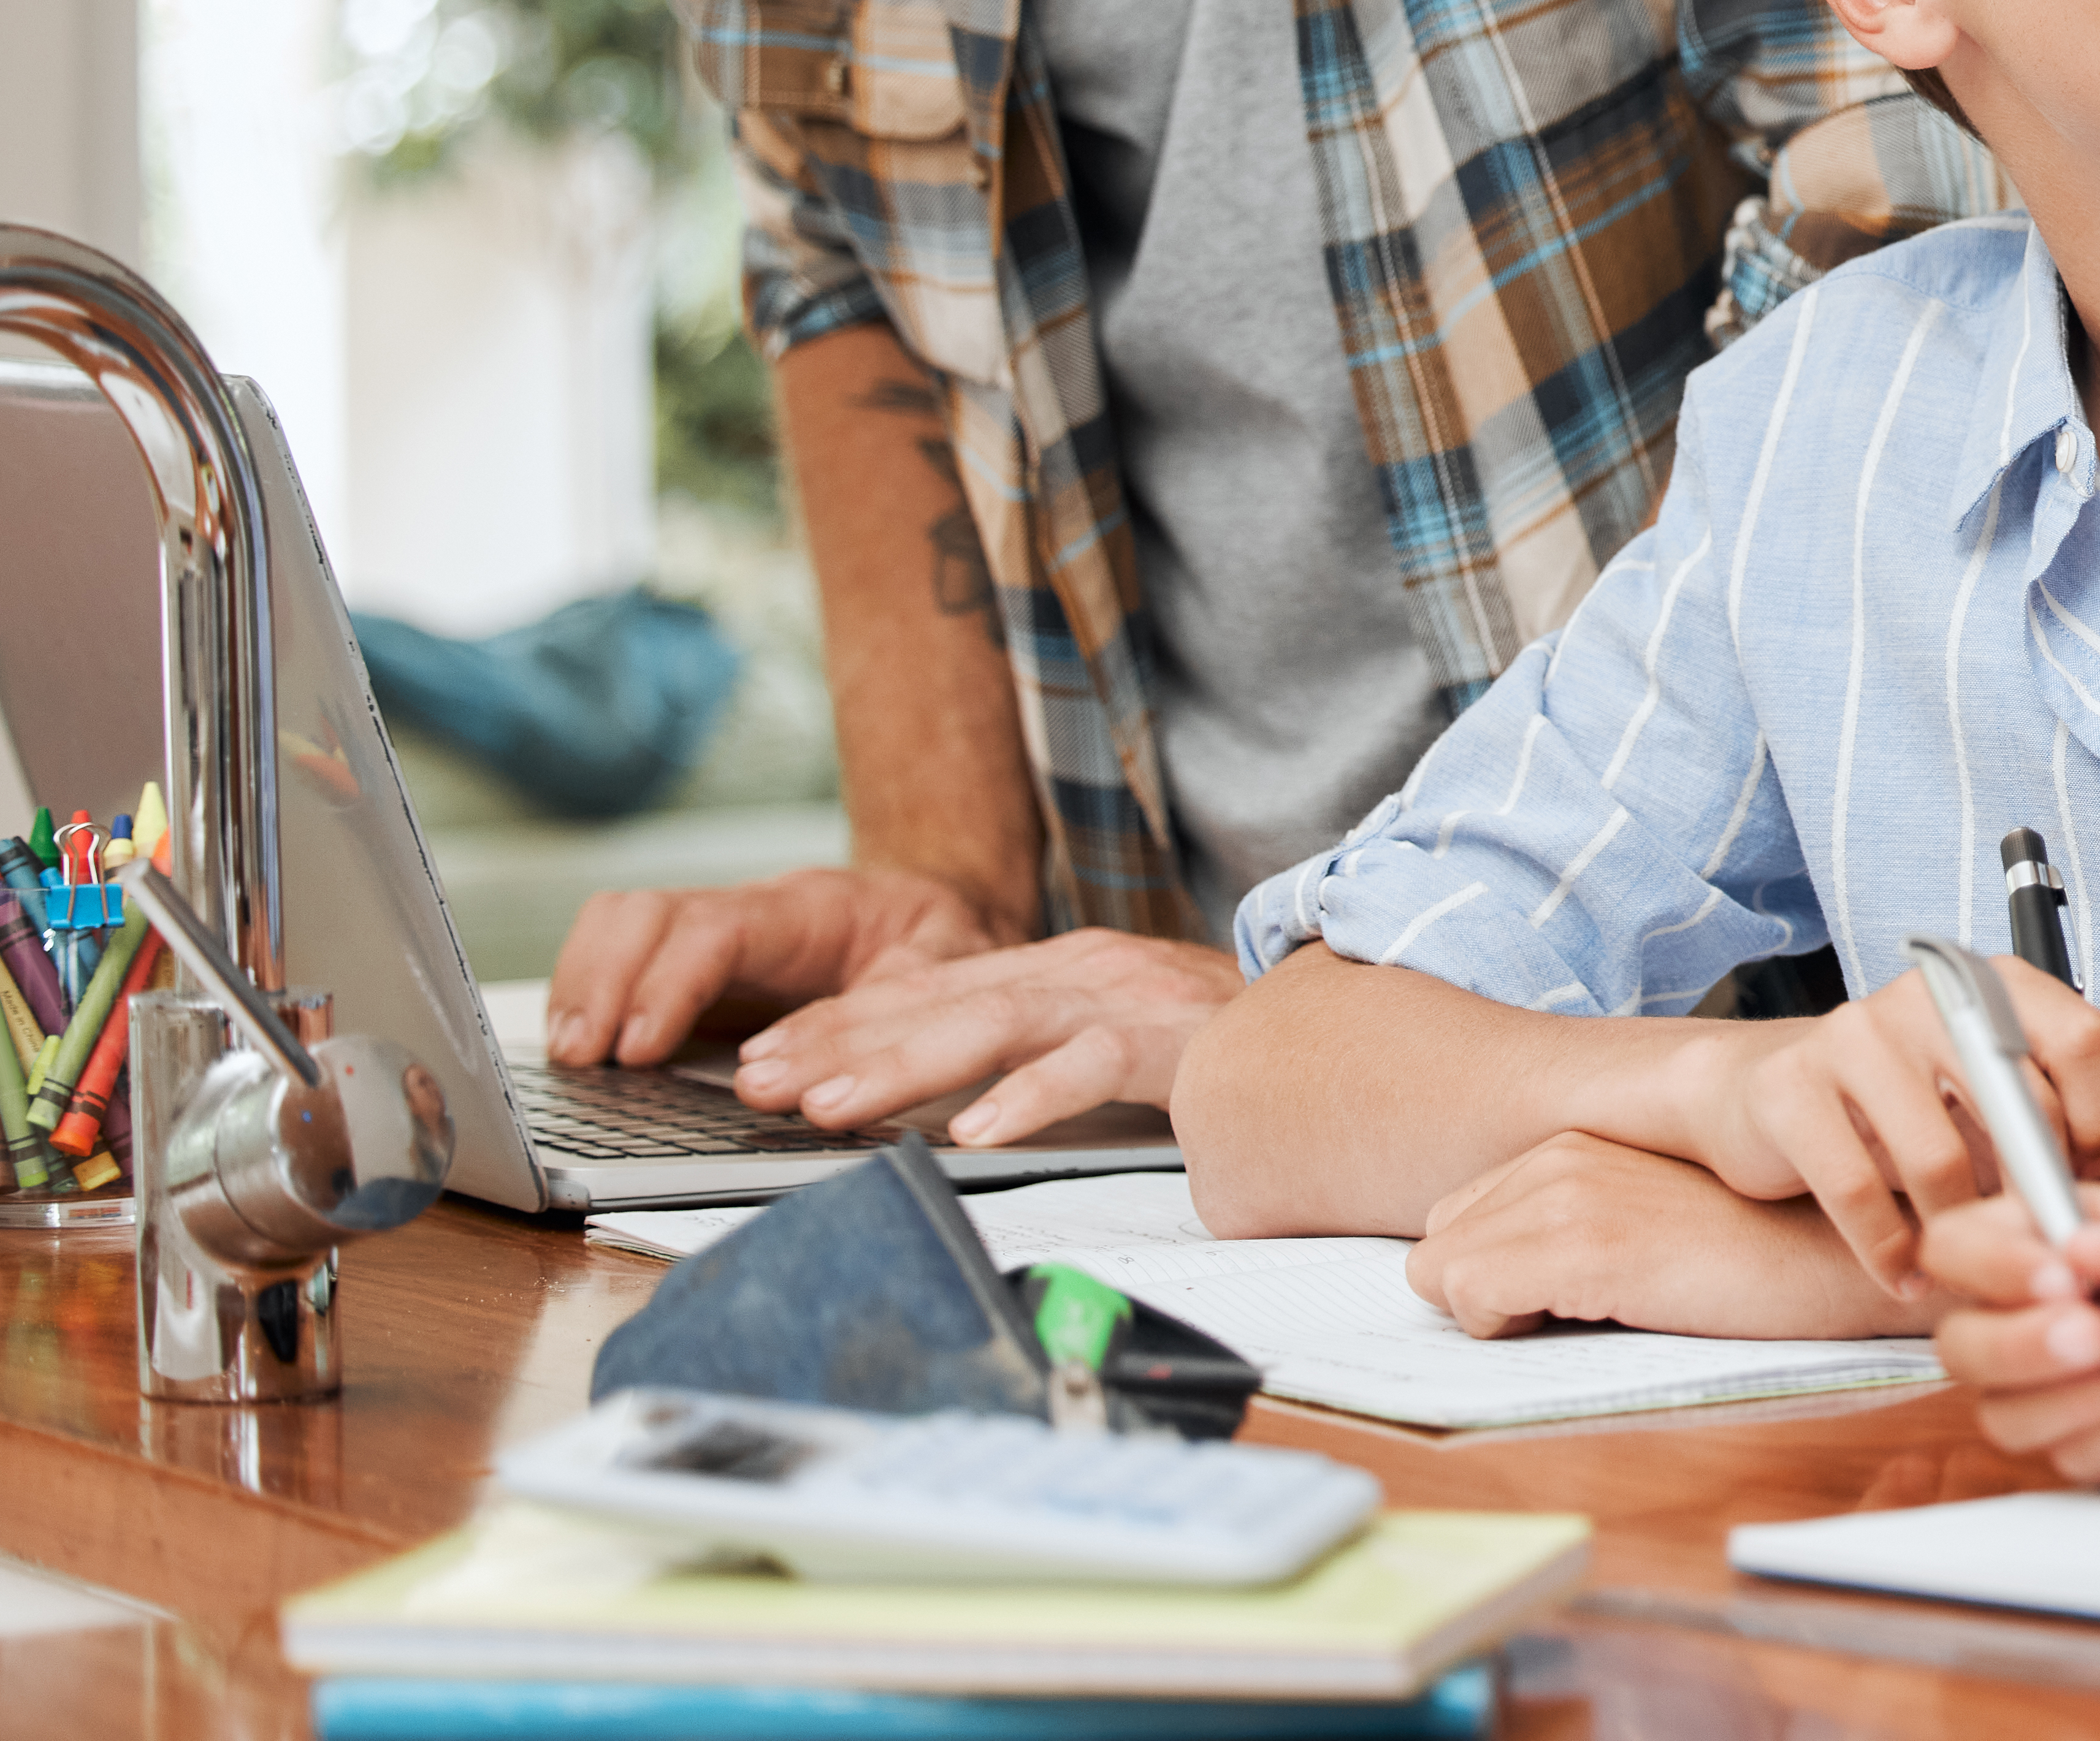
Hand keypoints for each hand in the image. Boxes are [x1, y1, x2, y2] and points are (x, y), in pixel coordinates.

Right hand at [548, 866, 1002, 1073]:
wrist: (947, 904)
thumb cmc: (943, 939)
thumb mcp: (945, 972)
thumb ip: (891, 1022)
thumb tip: (803, 1089)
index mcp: (810, 910)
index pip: (716, 931)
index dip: (668, 986)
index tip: (639, 1051)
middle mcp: (750, 910)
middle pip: (648, 914)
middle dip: (603, 983)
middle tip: (584, 1060)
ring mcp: (716, 931)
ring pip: (623, 921)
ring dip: (584, 984)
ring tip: (572, 1056)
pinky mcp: (696, 962)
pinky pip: (621, 951)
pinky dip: (588, 991)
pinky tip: (584, 1048)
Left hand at [731, 928, 1241, 1139]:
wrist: (1341, 1025)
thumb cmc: (1220, 1047)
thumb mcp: (1103, 1040)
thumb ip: (1031, 1057)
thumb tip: (935, 1106)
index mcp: (1058, 968)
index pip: (924, 990)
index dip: (838, 1021)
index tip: (758, 1056)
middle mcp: (1084, 968)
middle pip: (940, 998)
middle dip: (841, 1040)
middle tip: (758, 1081)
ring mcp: (1131, 996)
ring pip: (997, 1020)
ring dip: (905, 1063)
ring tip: (832, 1106)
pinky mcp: (1180, 1038)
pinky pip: (1094, 1062)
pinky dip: (1032, 1093)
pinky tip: (977, 1130)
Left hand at [1408, 1134, 1919, 1339]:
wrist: (1833, 1257)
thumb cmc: (1746, 1263)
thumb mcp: (1644, 1230)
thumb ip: (1571, 1238)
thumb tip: (1495, 1297)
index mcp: (1573, 1147)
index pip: (1457, 1223)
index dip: (1495, 1278)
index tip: (1563, 1299)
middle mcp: (1559, 1155)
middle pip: (1437, 1249)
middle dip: (1487, 1295)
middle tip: (1578, 1310)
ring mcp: (1568, 1192)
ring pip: (1443, 1275)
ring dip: (1501, 1314)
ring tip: (1597, 1311)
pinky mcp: (1584, 1240)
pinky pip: (1471, 1296)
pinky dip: (1511, 1328)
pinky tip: (1599, 1316)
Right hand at [1683, 959, 2099, 1294]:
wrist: (1774, 1098)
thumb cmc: (1917, 1108)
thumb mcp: (2011, 1111)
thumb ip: (2098, 1135)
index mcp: (1999, 985)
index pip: (2087, 1038)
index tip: (2090, 1185)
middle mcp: (1931, 995)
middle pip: (2021, 1108)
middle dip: (2036, 1197)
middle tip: (2035, 1248)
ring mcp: (1854, 1035)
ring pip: (1938, 1161)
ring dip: (1960, 1234)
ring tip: (1966, 1263)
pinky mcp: (1792, 1090)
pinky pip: (1858, 1193)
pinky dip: (1891, 1253)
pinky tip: (1907, 1276)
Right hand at [1917, 1175, 2099, 1487]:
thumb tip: (2081, 1239)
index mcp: (2078, 1231)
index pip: (1972, 1244)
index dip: (1990, 1259)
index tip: (2056, 1265)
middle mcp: (2069, 1308)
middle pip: (1965, 1338)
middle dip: (2015, 1336)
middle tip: (2090, 1324)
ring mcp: (2089, 1386)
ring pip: (2003, 1408)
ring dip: (2061, 1388)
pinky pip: (2067, 1456)